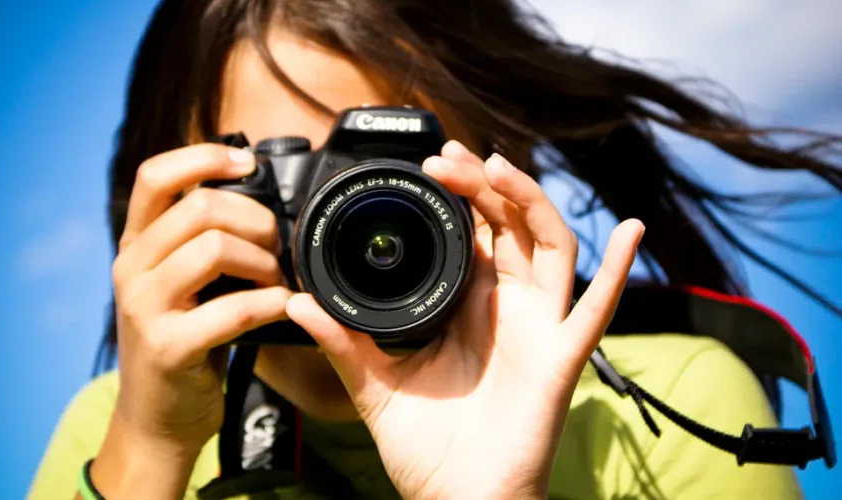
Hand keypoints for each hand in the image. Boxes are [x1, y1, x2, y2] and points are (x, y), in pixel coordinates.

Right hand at [94, 144, 291, 497]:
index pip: (155, 176)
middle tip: (276, 247)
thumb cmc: (183, 341)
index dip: (204, 157)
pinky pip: (234, 309)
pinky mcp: (168, 347)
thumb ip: (200, 242)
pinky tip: (282, 307)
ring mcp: (145, 308)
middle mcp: (131, 269)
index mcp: (135, 246)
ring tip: (276, 280)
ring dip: (264, 261)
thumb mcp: (180, 284)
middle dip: (256, 220)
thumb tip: (258, 198)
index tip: (248, 164)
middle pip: (200, 206)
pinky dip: (271, 303)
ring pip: (216, 248)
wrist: (157, 419)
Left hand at [286, 141, 644, 499]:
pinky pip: (595, 311)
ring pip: (548, 247)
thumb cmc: (424, 447)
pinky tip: (633, 231)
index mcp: (469, 307)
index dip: (462, 194)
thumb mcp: (374, 384)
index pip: (474, 233)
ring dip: (529, 203)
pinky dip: (619, 271)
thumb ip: (341, 343)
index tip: (433, 163)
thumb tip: (296, 304)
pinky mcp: (559, 360)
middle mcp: (508, 309)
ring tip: (497, 168)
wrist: (454, 499)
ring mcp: (537, 329)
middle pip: (509, 226)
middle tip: (450, 157)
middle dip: (485, 185)